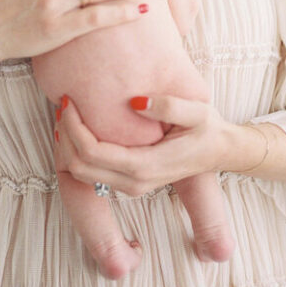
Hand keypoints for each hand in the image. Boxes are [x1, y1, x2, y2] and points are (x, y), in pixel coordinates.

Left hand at [54, 93, 237, 195]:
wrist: (221, 152)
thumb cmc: (209, 128)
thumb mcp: (197, 111)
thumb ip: (170, 106)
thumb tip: (134, 102)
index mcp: (145, 165)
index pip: (92, 152)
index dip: (74, 127)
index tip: (69, 100)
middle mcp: (134, 182)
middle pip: (78, 167)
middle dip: (65, 135)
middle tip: (64, 103)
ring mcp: (131, 186)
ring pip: (80, 173)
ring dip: (68, 144)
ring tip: (69, 112)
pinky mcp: (129, 182)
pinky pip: (91, 172)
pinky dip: (78, 150)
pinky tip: (81, 125)